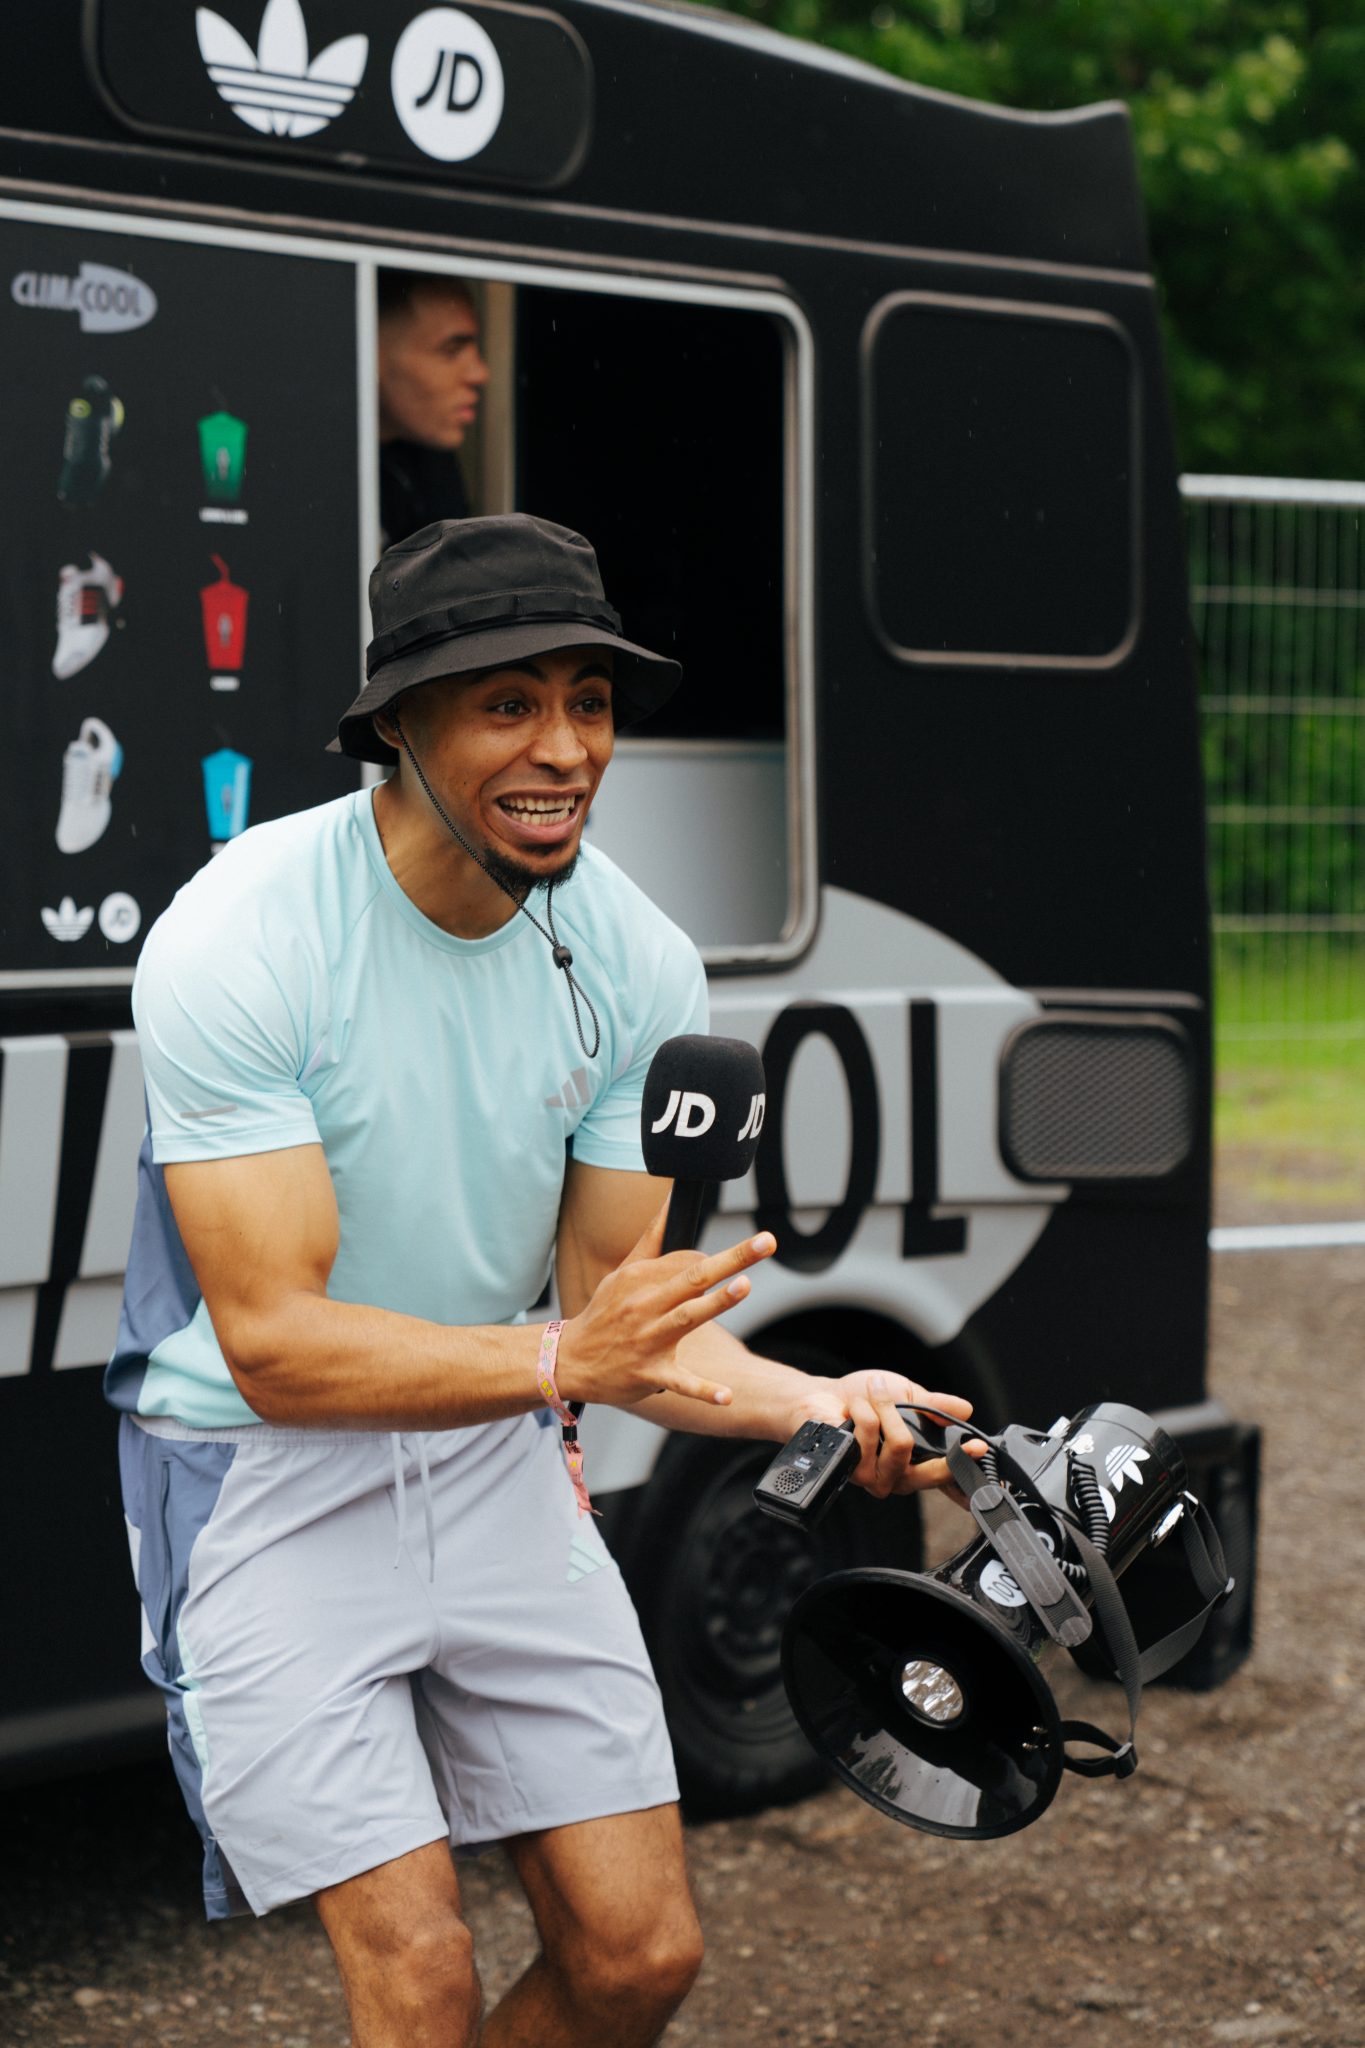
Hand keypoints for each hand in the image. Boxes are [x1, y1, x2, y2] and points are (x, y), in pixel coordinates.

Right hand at [556, 1202, 775, 1411]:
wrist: (569, 1360)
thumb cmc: (603, 1314)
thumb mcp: (622, 1273)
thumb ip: (652, 1240)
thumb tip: (670, 1202)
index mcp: (641, 1278)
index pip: (687, 1261)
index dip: (715, 1261)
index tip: (730, 1265)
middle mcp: (645, 1305)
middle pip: (694, 1277)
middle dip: (732, 1259)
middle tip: (766, 1242)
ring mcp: (648, 1339)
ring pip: (687, 1318)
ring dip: (716, 1304)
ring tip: (744, 1286)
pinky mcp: (650, 1373)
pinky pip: (680, 1381)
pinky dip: (703, 1390)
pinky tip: (727, 1395)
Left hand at [787, 1369, 985, 1503]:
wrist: (822, 1396)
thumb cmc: (864, 1398)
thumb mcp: (907, 1395)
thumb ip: (935, 1405)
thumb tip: (965, 1409)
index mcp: (916, 1464)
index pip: (948, 1479)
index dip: (965, 1470)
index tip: (977, 1450)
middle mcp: (897, 1478)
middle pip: (927, 1468)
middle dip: (914, 1423)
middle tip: (894, 1398)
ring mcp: (873, 1478)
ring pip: (900, 1445)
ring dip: (882, 1409)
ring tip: (865, 1399)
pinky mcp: (851, 1472)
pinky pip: (869, 1438)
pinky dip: (863, 1412)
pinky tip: (851, 1409)